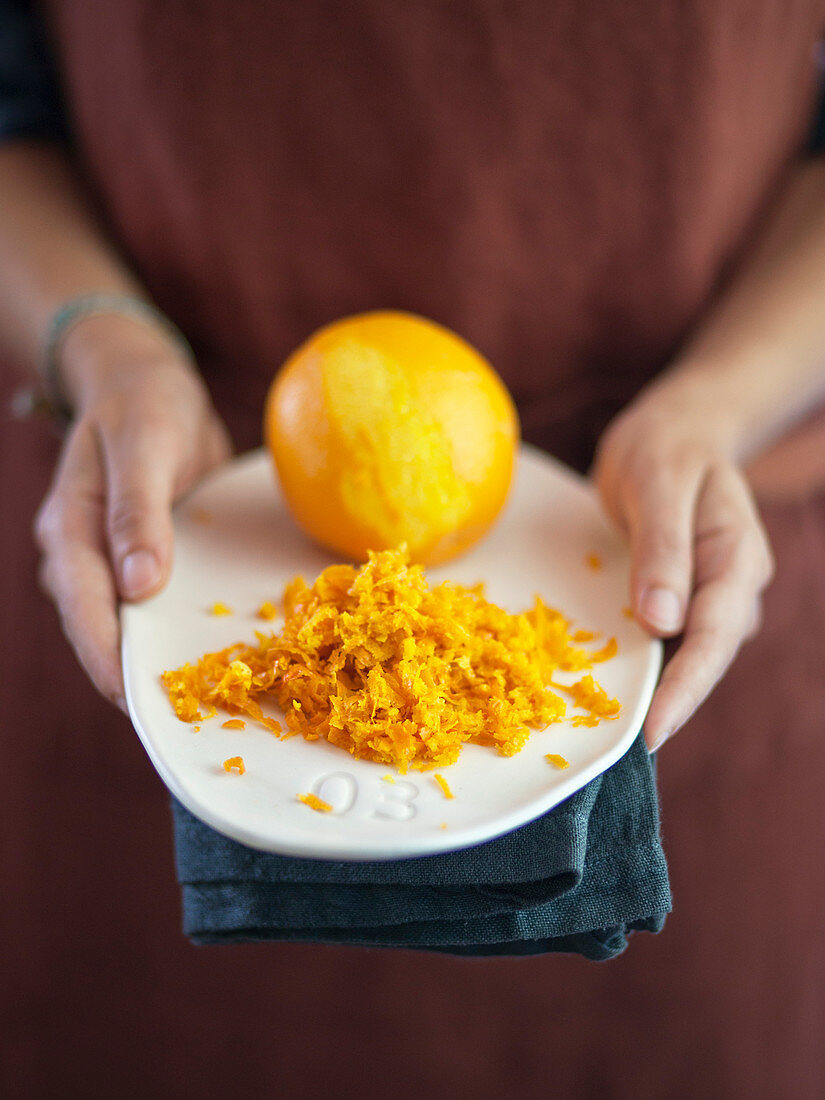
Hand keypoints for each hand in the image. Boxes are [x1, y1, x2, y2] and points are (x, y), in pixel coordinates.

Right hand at [34, 314, 231, 709]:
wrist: (148, 385)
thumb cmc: (143, 405)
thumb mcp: (143, 443)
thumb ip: (138, 510)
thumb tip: (139, 586)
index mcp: (71, 529)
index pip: (83, 606)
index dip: (106, 656)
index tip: (135, 698)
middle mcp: (85, 555)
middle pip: (101, 628)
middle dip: (133, 673)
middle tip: (182, 718)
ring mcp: (112, 561)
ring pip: (129, 623)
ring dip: (159, 657)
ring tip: (205, 701)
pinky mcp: (144, 560)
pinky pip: (156, 605)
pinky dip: (179, 628)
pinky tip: (219, 652)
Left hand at [593, 395, 773, 750]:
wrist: (674, 433)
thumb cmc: (664, 449)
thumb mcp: (657, 483)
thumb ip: (663, 549)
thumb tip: (664, 624)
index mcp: (738, 555)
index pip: (715, 634)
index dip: (686, 687)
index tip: (654, 732)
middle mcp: (734, 582)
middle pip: (708, 655)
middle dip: (675, 702)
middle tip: (631, 749)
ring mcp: (713, 593)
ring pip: (692, 652)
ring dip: (662, 687)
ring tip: (620, 728)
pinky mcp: (687, 596)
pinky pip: (672, 637)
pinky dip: (650, 661)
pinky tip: (620, 682)